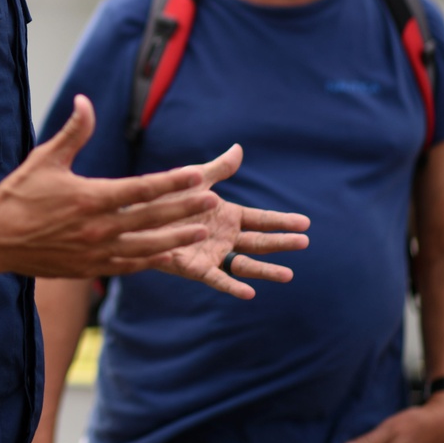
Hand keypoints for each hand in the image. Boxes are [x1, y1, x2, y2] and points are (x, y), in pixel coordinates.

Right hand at [0, 95, 217, 276]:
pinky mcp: (87, 268)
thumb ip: (73, 132)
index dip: (172, 182)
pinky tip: (167, 254)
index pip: (141, 189)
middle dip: (184, 209)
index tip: (197, 176)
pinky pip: (126, 265)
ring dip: (174, 238)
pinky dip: (149, 259)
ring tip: (200, 231)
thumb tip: (85, 101)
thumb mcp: (45, 158)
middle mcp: (96, 228)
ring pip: (144, 246)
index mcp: (89, 198)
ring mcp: (93, 252)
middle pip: (150, 218)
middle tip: (212, 201)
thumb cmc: (18, 194)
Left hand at [155, 144, 309, 298]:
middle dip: (281, 242)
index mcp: (227, 216)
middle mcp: (224, 237)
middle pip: (259, 242)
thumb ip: (219, 168)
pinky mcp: (196, 268)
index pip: (261, 220)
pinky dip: (233, 287)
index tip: (305, 223)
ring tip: (288, 275)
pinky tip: (249, 293)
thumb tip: (239, 149)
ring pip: (245, 265)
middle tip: (304, 242)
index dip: (282, 221)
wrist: (138, 215)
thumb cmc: (166, 196)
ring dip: (266, 270)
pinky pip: (217, 279)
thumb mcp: (195, 179)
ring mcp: (213, 254)